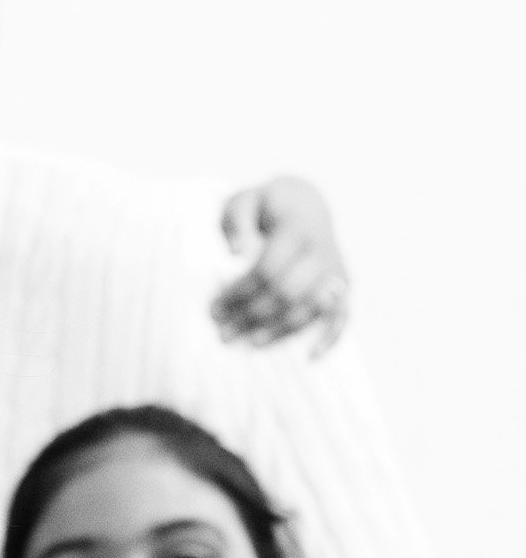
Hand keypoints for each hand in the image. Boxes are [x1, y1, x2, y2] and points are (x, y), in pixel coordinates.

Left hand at [212, 175, 349, 354]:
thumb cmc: (266, 206)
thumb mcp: (245, 200)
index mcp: (297, 228)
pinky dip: (330, 337)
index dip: (240, 293)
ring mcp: (336, 270)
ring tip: (247, 343)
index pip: (268, 269)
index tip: (214, 309)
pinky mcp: (344, 285)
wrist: (306, 204)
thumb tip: (236, 252)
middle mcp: (322, 251)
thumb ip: (237, 221)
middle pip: (287, 293)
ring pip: (309, 309)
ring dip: (278, 331)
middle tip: (222, 334)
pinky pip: (342, 315)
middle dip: (252, 316)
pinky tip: (310, 357)